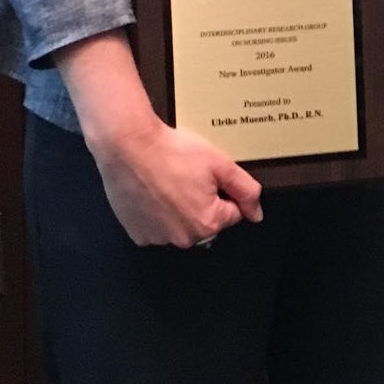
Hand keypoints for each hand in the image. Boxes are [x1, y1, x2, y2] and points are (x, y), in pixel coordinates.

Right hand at [90, 114, 263, 246]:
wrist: (127, 146)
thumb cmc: (170, 152)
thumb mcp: (220, 164)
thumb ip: (245, 190)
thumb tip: (256, 213)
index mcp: (208, 223)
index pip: (231, 212)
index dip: (221, 190)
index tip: (204, 174)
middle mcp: (183, 238)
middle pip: (204, 221)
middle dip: (200, 201)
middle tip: (185, 175)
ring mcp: (158, 237)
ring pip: (179, 225)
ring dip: (177, 208)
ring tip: (166, 181)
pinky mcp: (137, 233)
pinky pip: (155, 227)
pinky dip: (155, 213)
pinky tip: (151, 191)